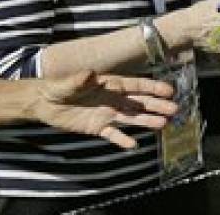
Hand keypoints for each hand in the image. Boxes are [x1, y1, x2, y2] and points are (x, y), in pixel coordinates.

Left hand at [32, 71, 176, 149]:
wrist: (43, 104)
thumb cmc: (57, 88)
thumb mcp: (67, 83)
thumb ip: (79, 80)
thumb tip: (90, 74)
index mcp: (111, 84)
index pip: (136, 85)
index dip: (153, 88)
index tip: (169, 91)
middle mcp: (114, 99)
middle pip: (140, 102)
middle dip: (157, 106)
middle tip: (175, 110)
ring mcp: (108, 113)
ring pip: (132, 118)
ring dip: (147, 121)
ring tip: (164, 124)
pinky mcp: (98, 127)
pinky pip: (113, 134)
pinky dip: (122, 139)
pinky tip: (133, 144)